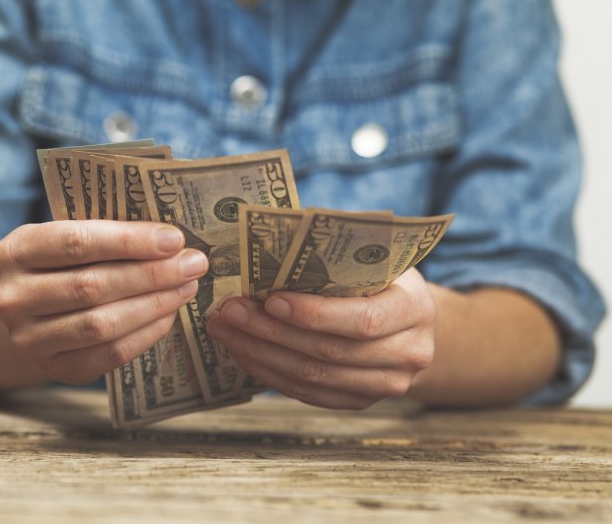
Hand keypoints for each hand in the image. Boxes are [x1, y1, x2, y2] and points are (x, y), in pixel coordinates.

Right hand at [0, 220, 206, 383]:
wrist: (31, 313)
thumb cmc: (63, 264)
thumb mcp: (70, 237)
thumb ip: (109, 234)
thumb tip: (171, 240)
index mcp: (16, 250)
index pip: (76, 243)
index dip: (128, 241)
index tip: (173, 239)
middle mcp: (13, 296)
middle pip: (92, 285)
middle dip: (151, 274)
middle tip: (193, 264)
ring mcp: (28, 338)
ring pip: (101, 324)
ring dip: (153, 305)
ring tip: (186, 287)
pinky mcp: (53, 368)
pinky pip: (109, 354)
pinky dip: (145, 334)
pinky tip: (168, 315)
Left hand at [206, 269, 435, 408]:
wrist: (409, 320)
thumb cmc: (382, 277)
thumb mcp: (374, 258)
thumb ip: (336, 256)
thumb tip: (272, 241)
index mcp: (415, 309)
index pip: (363, 320)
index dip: (314, 314)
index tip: (270, 300)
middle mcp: (409, 354)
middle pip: (329, 352)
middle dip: (271, 331)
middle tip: (230, 311)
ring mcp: (386, 385)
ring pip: (313, 377)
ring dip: (261, 353)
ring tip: (226, 330)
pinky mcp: (360, 402)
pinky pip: (308, 394)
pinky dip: (270, 373)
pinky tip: (243, 351)